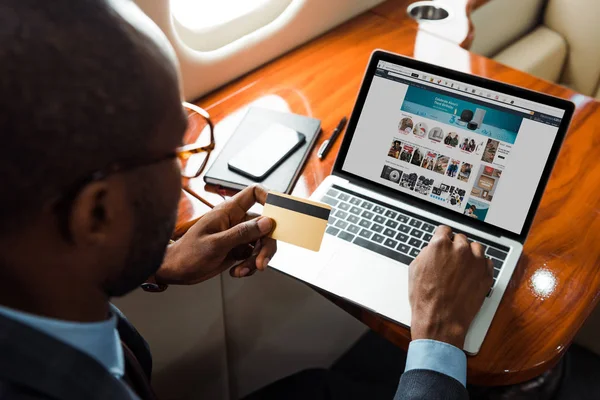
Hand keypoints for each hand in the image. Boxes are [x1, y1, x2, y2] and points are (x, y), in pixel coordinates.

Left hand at [156, 185, 276, 284]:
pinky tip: (237, 271)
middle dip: (266, 246)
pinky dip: (250, 265)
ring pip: (262, 242)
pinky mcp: (237, 249)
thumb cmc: (187, 254)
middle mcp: (236, 221)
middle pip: (265, 225)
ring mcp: (238, 235)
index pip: (253, 194)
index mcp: (229, 211)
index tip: (278, 214)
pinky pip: (254, 255)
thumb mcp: (216, 244)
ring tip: (243, 270)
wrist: (176, 271)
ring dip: (257, 259)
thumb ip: (242, 233)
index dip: (269, 199)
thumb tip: (266, 222)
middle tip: (261, 262)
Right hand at [409, 225, 492, 347]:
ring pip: (476, 248)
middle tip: (450, 259)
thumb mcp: (415, 269)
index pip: (444, 230)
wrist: (440, 320)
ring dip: (469, 254)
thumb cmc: (426, 298)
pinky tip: (471, 274)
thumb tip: (432, 250)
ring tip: (462, 266)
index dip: (442, 237)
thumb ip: (426, 253)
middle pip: (461, 238)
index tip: (443, 240)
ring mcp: (476, 262)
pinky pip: (487, 262)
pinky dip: (480, 266)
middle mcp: (460, 249)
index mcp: (440, 245)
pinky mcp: (486, 275)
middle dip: (455, 247)